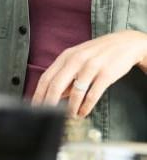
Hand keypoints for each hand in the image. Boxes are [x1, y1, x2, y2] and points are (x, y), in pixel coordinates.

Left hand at [32, 31, 146, 117]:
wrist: (125, 43)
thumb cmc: (97, 53)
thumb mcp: (77, 58)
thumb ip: (65, 75)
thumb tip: (55, 95)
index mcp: (66, 57)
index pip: (46, 78)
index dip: (38, 94)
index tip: (34, 106)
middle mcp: (76, 60)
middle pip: (56, 85)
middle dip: (49, 103)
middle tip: (46, 115)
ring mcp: (91, 67)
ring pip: (75, 92)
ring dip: (70, 108)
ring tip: (69, 116)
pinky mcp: (106, 74)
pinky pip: (92, 95)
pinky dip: (85, 106)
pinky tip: (82, 112)